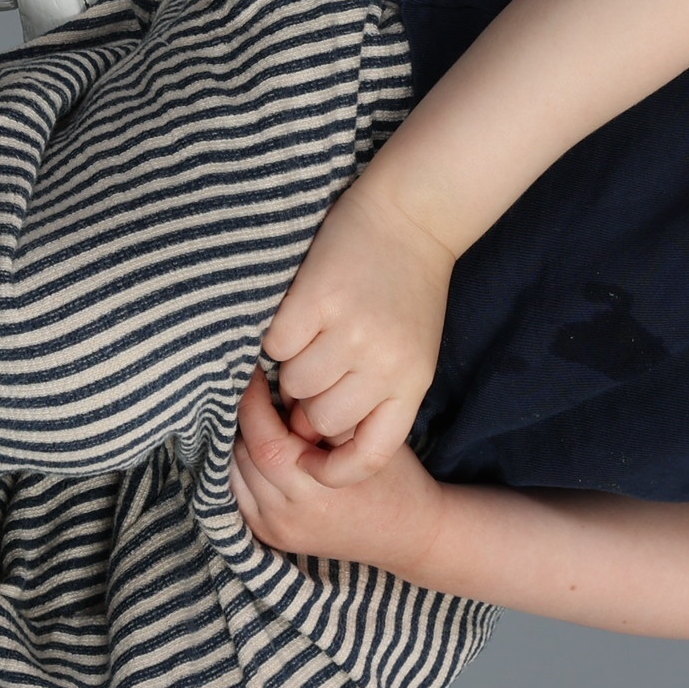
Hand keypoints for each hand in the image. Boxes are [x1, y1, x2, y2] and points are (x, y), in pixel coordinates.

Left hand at [233, 367, 448, 571]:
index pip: (266, 443)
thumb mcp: (369, 439)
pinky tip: (261, 445)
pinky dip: (243, 465)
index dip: (255, 404)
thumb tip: (282, 387)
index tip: (258, 374)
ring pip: (234, 473)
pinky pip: (238, 492)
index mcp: (317, 494)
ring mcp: (275, 531)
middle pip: (244, 456)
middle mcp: (289, 517)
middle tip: (260, 391)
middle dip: (246, 419)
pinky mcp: (269, 537)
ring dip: (242, 441)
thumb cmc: (396, 479)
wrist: (407, 534)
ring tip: (262, 417)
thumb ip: (324, 417)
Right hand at [257, 175, 453, 483]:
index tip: (311, 462)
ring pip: (294, 383)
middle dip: (308, 402)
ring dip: (293, 363)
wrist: (412, 216)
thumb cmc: (407, 290)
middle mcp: (383, 364)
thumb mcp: (411, 353)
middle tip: (317, 365)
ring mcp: (351, 332)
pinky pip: (276, 343)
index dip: (334, 471)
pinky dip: (279, 331)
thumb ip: (374, 396)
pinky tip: (301, 309)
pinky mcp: (318, 299)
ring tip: (314, 332)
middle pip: (319, 420)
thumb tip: (311, 434)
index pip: (370, 455)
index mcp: (411, 384)